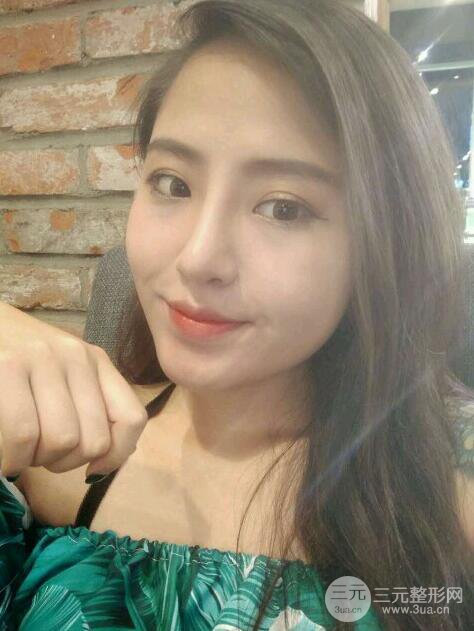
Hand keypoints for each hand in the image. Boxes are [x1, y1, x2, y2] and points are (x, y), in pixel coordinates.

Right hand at [0, 301, 147, 480]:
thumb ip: (85, 410)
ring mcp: (43, 358)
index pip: (132, 418)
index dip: (116, 457)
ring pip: (61, 441)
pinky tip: (2, 453)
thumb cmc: (11, 361)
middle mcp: (76, 356)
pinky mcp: (8, 366)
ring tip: (17, 448)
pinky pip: (23, 435)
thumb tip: (104, 464)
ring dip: (34, 460)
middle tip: (37, 453)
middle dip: (63, 463)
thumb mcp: (58, 377)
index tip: (90, 472)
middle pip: (93, 441)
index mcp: (96, 360)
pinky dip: (11, 458)